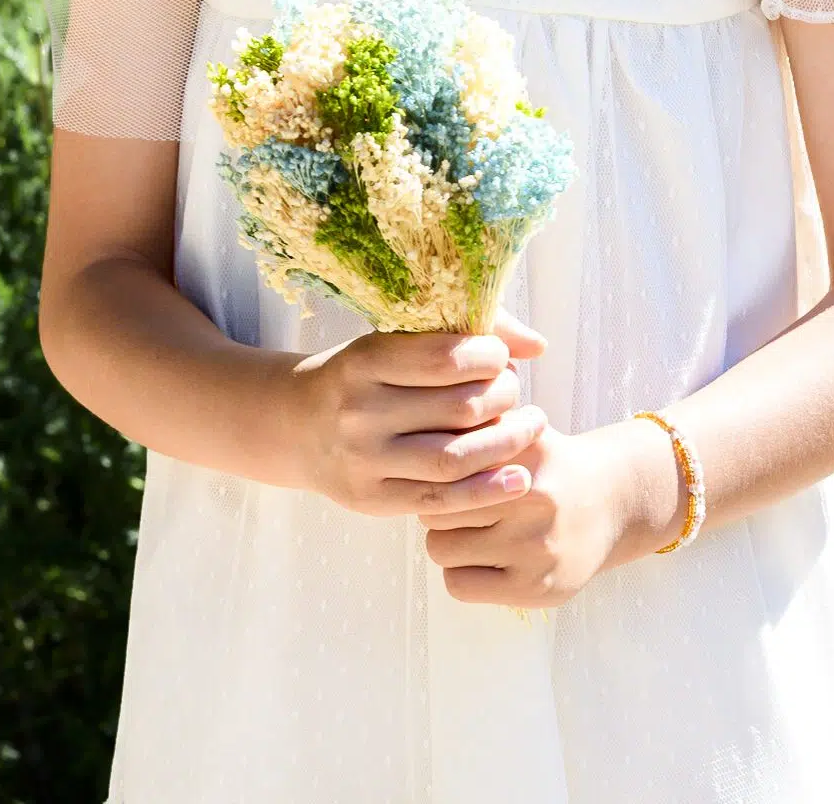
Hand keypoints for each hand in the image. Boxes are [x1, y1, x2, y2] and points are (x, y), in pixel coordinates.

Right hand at [287, 304, 549, 518]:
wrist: (296, 426)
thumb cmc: (361, 376)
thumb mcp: (392, 342)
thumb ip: (463, 334)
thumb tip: (537, 346)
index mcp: (364, 361)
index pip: (444, 358)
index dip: (488, 357)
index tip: (501, 357)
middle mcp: (360, 411)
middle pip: (457, 409)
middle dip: (503, 398)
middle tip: (516, 392)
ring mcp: (364, 460)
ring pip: (454, 458)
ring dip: (506, 444)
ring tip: (531, 427)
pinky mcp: (372, 500)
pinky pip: (441, 500)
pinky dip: (488, 491)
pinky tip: (518, 478)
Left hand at [417, 418, 653, 608]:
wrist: (612, 503)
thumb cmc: (546, 463)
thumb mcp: (520, 430)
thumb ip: (472, 424)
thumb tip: (409, 425)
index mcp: (526, 448)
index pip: (444, 460)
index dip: (431, 464)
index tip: (436, 466)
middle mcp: (534, 496)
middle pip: (437, 504)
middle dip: (435, 502)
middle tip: (450, 501)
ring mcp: (536, 547)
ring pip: (440, 547)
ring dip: (445, 538)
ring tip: (467, 529)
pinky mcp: (536, 589)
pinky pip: (458, 584)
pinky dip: (460, 572)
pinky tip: (480, 557)